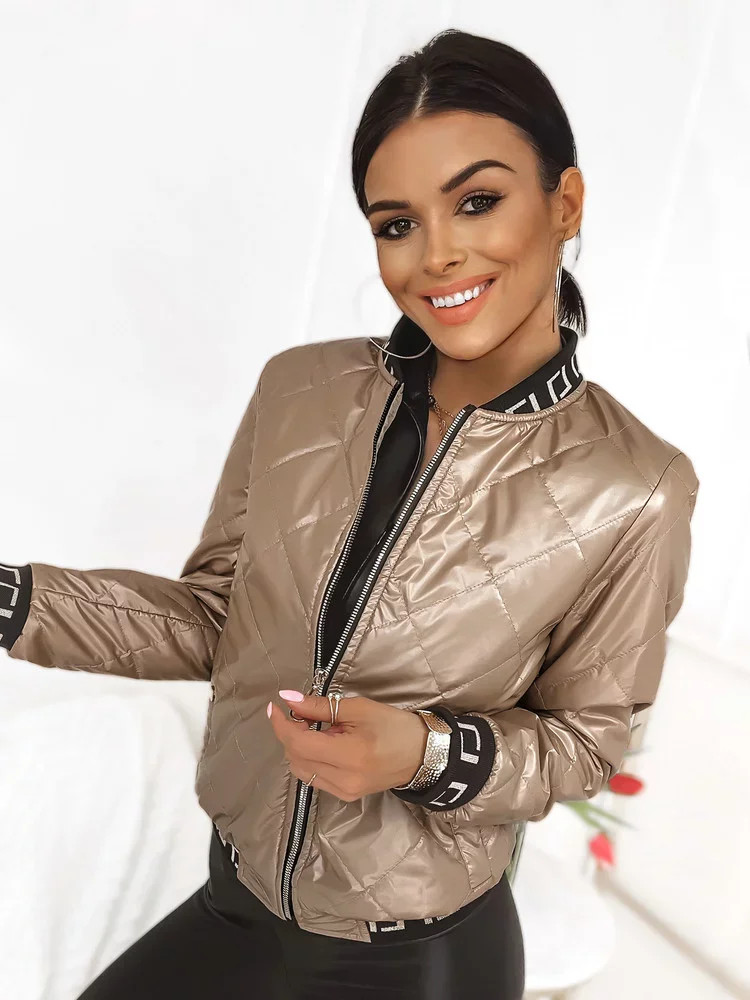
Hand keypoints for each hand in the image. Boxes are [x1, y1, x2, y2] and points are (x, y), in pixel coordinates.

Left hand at [267, 691, 427, 800]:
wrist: (422, 754)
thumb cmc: (394, 726)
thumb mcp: (359, 709)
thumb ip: (320, 707)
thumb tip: (289, 700)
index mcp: (349, 755)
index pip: (299, 742)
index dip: (281, 724)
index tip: (275, 707)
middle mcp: (343, 780)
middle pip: (296, 757)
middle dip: (290, 733)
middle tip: (302, 713)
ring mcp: (344, 792)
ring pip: (301, 770)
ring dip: (298, 747)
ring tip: (316, 729)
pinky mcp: (345, 796)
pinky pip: (314, 778)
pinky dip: (310, 759)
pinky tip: (324, 745)